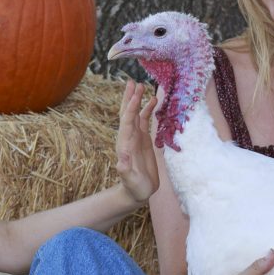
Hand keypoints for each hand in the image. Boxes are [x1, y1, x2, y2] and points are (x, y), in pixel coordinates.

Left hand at [115, 80, 160, 203]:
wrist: (136, 192)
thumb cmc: (134, 187)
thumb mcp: (130, 180)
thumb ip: (125, 170)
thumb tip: (120, 158)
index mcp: (125, 144)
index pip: (127, 122)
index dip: (131, 108)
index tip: (136, 95)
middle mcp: (128, 138)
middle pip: (127, 113)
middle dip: (129, 98)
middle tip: (132, 82)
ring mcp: (135, 138)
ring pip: (135, 114)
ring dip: (137, 100)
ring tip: (141, 85)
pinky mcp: (143, 140)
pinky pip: (144, 121)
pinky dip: (147, 110)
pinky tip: (153, 101)